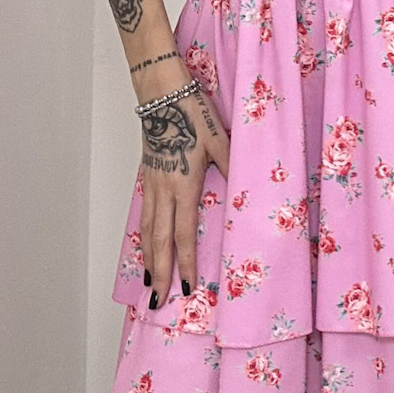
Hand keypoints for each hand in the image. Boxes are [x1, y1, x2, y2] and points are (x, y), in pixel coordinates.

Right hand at [139, 83, 230, 303]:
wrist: (160, 92)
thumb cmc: (191, 113)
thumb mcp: (219, 139)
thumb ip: (233, 165)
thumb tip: (250, 188)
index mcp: (183, 185)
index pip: (183, 235)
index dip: (184, 263)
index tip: (185, 287)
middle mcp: (163, 190)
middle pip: (158, 241)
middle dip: (158, 272)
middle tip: (156, 300)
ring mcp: (152, 183)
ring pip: (146, 229)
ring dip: (147, 257)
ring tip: (148, 280)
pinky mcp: (147, 174)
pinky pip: (143, 212)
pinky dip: (142, 234)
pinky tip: (145, 242)